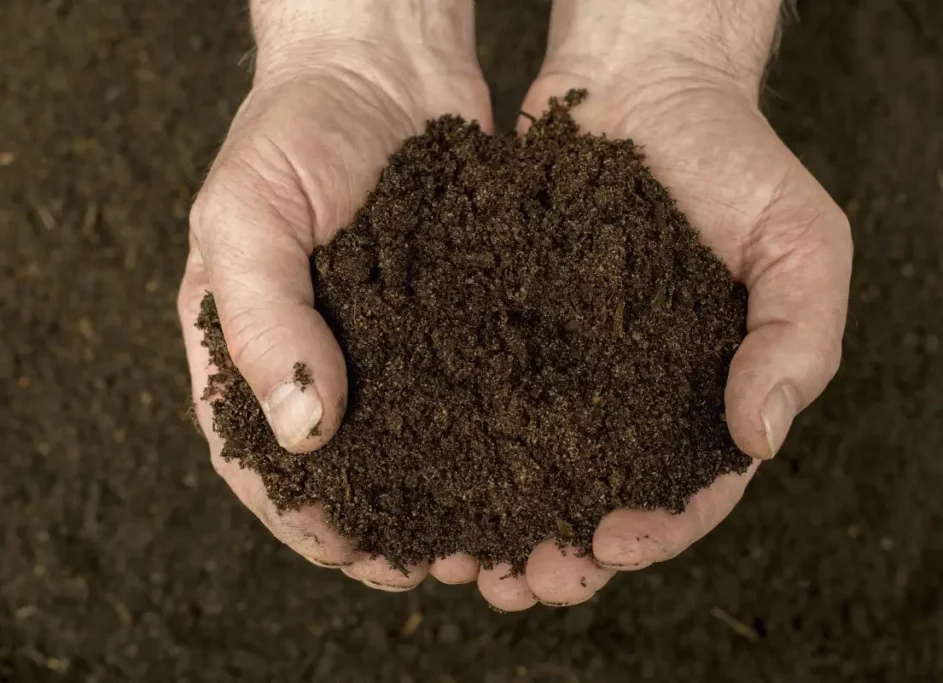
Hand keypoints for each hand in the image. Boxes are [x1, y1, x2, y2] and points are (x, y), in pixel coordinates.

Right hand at [178, 0, 492, 589]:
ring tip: (488, 543)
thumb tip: (306, 436)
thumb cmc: (294, 131)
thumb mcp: (247, 215)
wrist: (381, 66)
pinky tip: (525, 470)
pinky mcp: (450, 322)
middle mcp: (321, 360)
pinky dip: (487, 441)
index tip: (355, 558)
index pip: (262, 462)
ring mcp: (387, 346)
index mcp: (249, 350)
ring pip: (413, 449)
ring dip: (444, 503)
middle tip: (435, 571)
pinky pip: (466, 395)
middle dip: (386, 531)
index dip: (305, 520)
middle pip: (346, 474)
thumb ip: (262, 323)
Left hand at [482, 0, 851, 608]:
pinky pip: (484, 400)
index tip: (611, 544)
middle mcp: (636, 396)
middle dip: (565, 554)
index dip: (657, 531)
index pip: (692, 491)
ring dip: (503, 524)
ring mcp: (570, 369)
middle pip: (603, 502)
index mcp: (708, 395)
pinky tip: (429, 477)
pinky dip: (461, 448)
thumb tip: (760, 436)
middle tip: (523, 581)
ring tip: (467, 560)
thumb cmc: (736, 161)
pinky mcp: (510, 331)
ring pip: (535, 471)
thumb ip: (799, 338)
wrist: (645, 86)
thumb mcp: (801, 242)